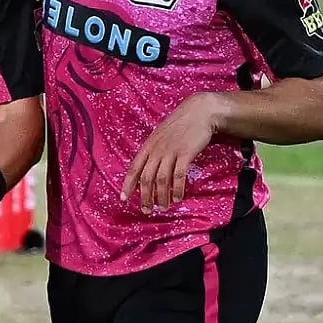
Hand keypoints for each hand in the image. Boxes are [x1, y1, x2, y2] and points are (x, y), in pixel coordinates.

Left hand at [122, 93, 220, 213]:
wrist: (199, 112)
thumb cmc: (179, 125)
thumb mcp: (160, 136)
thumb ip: (153, 151)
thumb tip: (146, 169)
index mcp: (148, 146)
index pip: (133, 168)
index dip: (127, 184)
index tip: (123, 199)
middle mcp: (156, 150)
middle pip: (146, 178)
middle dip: (144, 196)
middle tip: (146, 210)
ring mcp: (171, 151)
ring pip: (161, 179)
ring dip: (161, 196)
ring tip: (163, 207)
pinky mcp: (185, 153)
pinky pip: (179, 175)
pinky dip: (177, 189)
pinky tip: (177, 198)